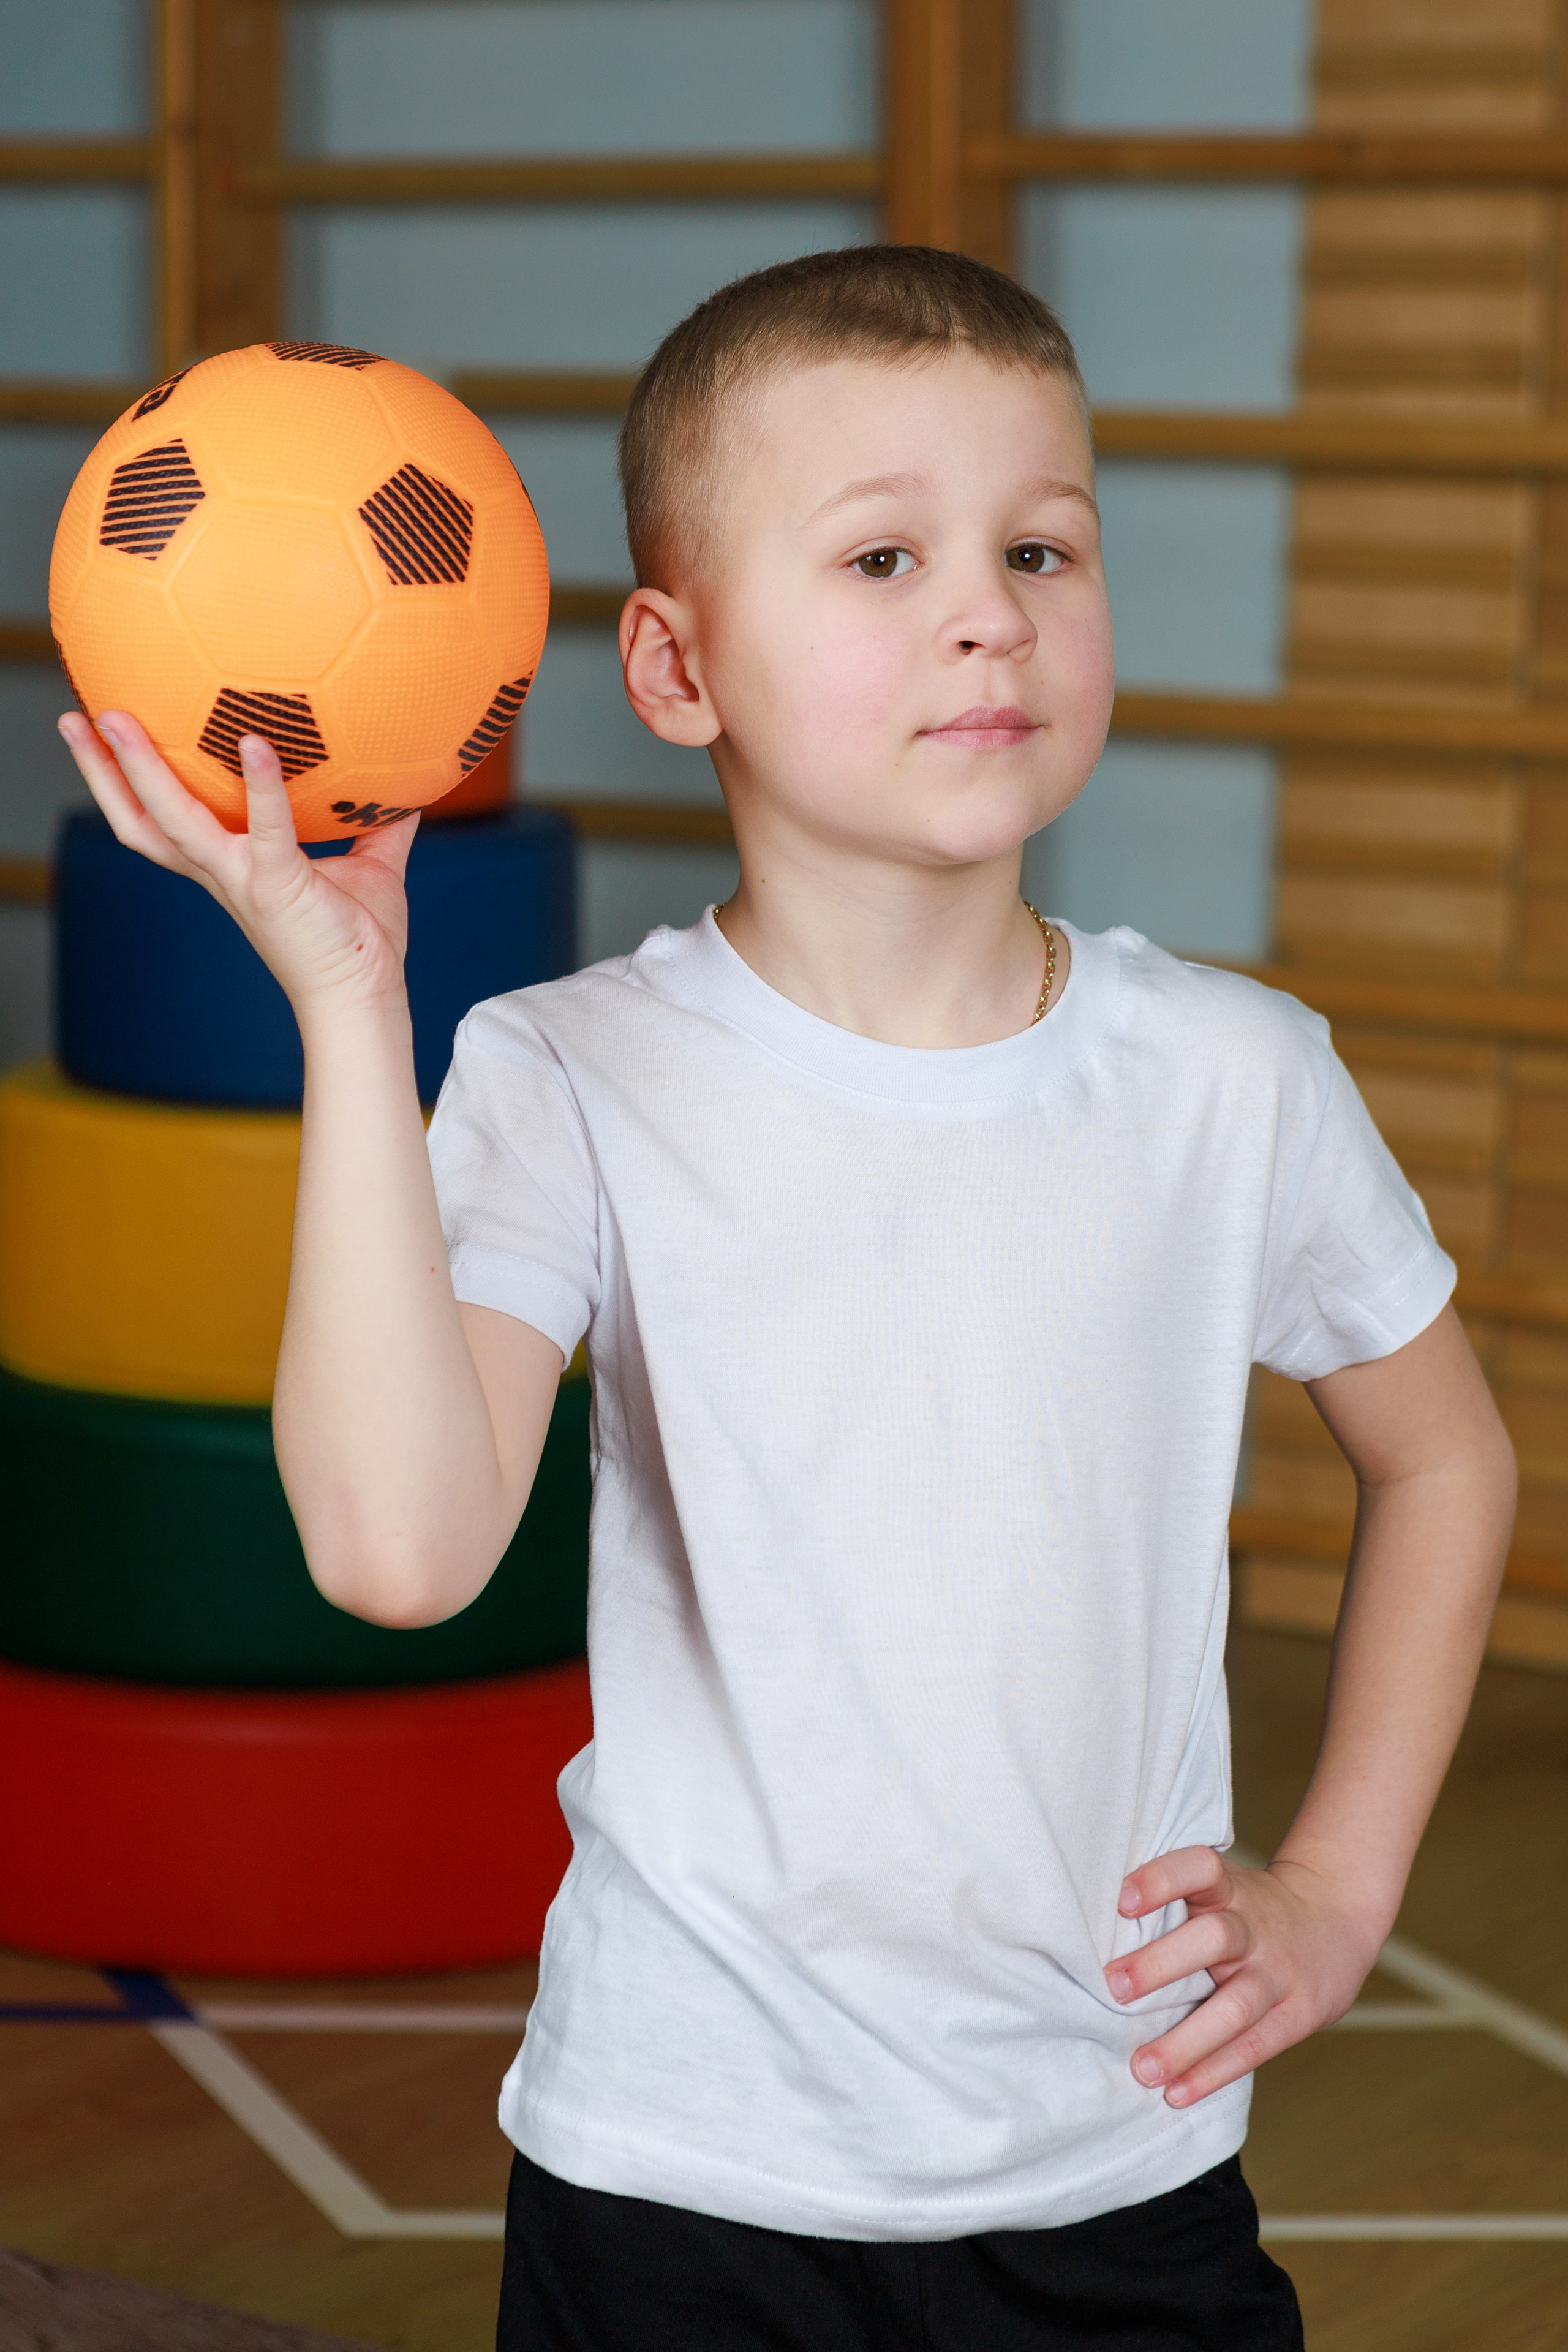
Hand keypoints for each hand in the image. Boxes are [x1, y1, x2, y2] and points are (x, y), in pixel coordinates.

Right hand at [58, 708, 417, 1018]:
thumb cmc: (360, 940)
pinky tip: (254, 741)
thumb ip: (377, 825)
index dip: (127, 783)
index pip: (162, 820)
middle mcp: (222, 873)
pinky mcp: (278, 887)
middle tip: (75, 716)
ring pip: (171, 820)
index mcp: (230, 868)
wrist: (365, 997)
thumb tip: (405, 786)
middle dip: (103, 771)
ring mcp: (244, 880)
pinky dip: (260, 785)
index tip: (105, 738)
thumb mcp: (369, 869)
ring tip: (115, 717)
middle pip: (141, 819)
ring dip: (140, 768)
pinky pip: (266, 828)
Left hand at [1105, 1845, 1385, 2108]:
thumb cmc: (1252, 1909)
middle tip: (1114, 1986)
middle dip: (1162, 1963)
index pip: (1200, 1868)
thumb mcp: (1224, 1888)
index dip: (1162, 1879)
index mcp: (1230, 1889)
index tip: (1121, 1900)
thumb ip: (1177, 1902)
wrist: (1337, 1920)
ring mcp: (1277, 1972)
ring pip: (1235, 2006)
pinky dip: (1213, 2073)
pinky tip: (1178, 2093)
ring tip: (1142, 2067)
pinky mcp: (1297, 2014)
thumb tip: (1090, 1928)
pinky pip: (1253, 2047)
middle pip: (1214, 1937)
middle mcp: (1254, 1926)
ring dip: (1185, 2041)